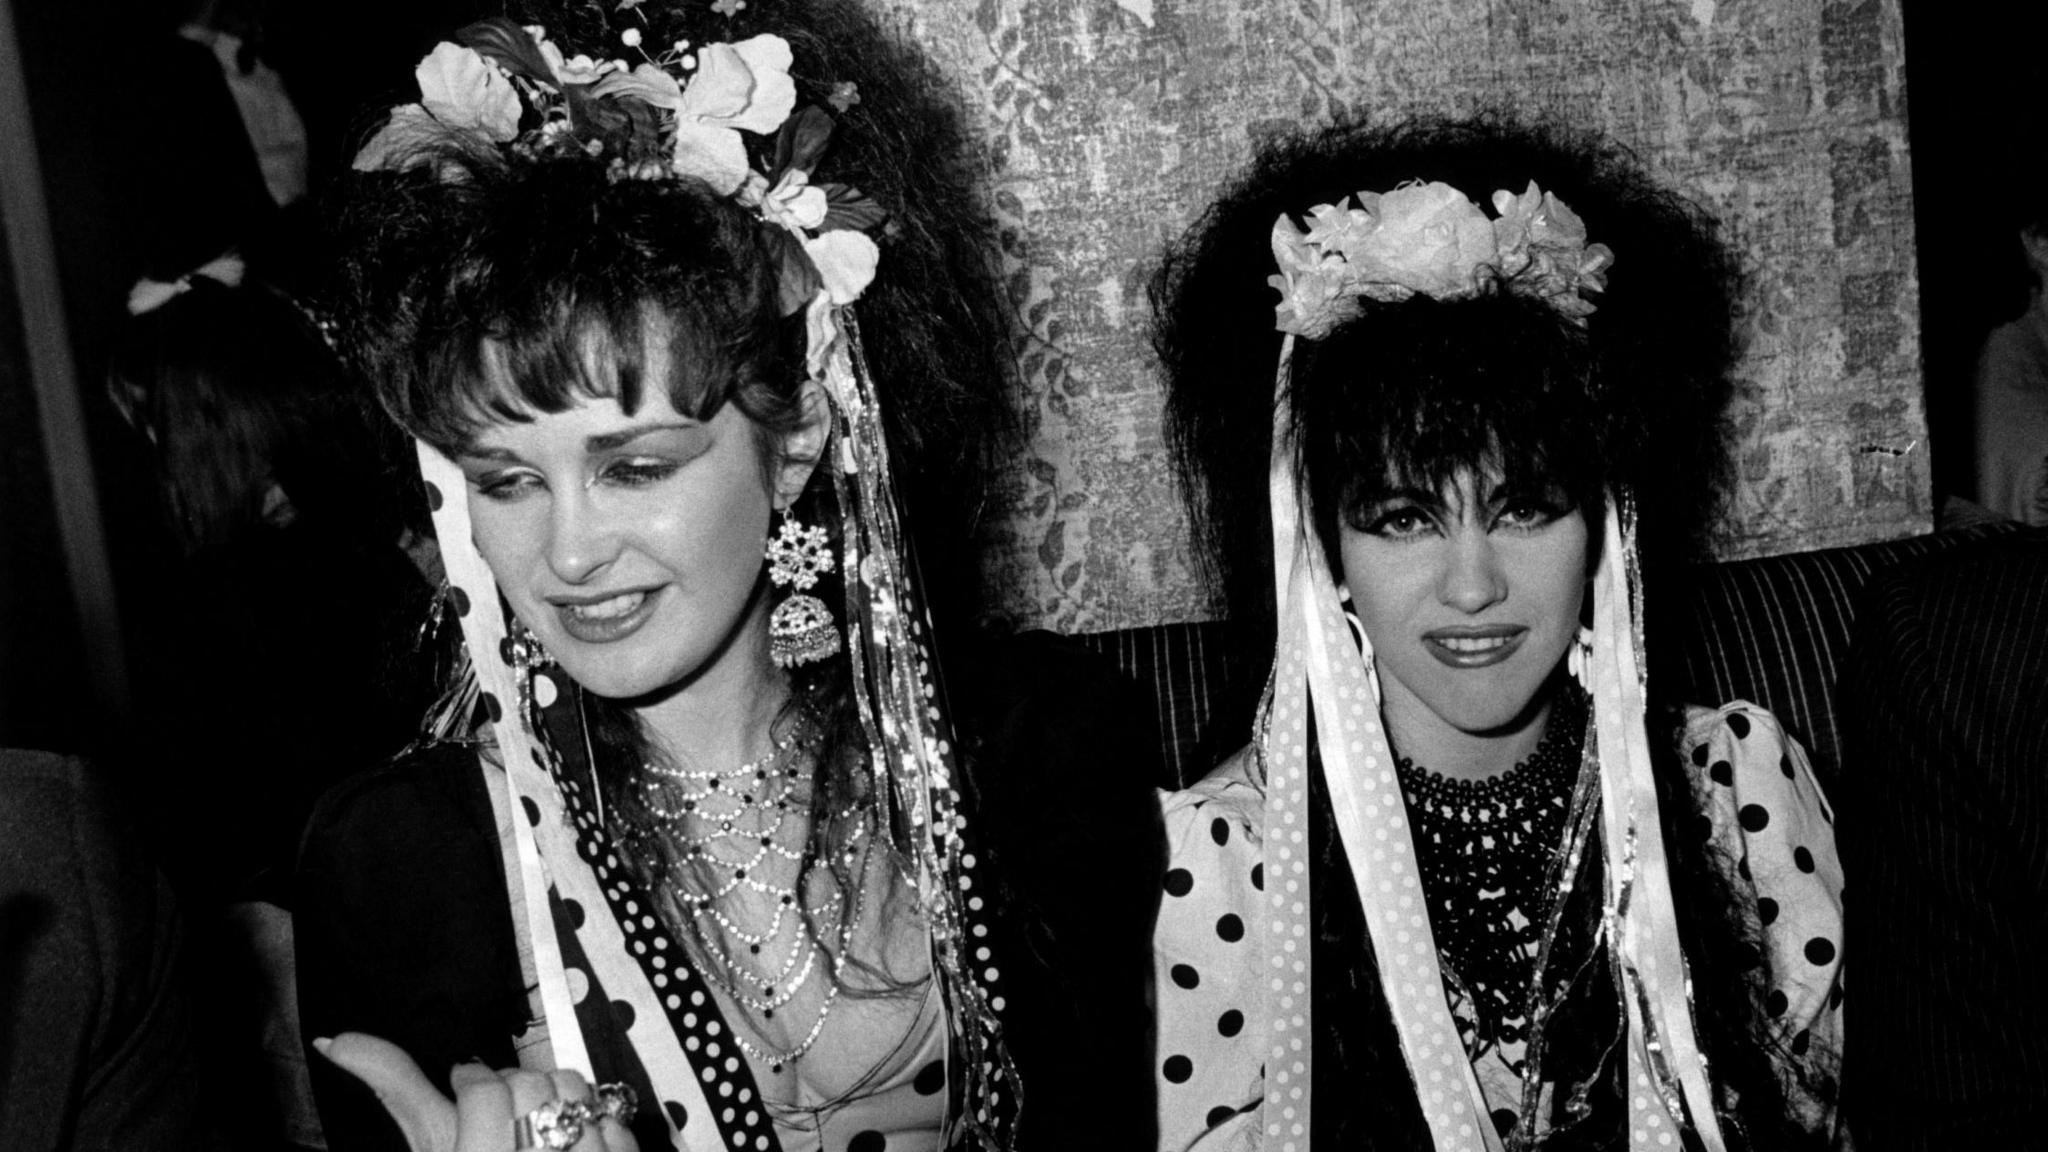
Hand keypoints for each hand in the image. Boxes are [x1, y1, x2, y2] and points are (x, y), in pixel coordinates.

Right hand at [315, 1033, 638, 1151]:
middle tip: (496, 1108)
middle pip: (533, 1085)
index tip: (465, 1084)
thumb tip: (337, 1039)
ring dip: (555, 1096)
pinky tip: (570, 1141)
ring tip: (531, 1121)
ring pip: (575, 1091)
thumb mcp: (429, 1146)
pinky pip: (614, 1121)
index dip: (474, 1080)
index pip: (486, 1091)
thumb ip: (395, 1087)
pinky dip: (593, 1122)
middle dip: (512, 1085)